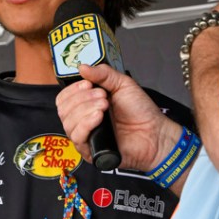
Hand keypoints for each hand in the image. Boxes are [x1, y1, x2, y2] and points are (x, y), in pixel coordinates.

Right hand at [56, 64, 183, 172]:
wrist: (155, 133)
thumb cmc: (140, 111)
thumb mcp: (122, 84)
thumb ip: (103, 74)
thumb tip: (82, 67)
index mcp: (86, 105)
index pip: (65, 98)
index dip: (73, 89)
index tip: (88, 84)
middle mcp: (83, 120)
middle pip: (63, 109)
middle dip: (81, 98)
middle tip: (102, 95)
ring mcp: (86, 136)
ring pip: (68, 122)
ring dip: (85, 109)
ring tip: (105, 105)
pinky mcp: (90, 151)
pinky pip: (77, 137)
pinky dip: (86, 124)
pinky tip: (99, 117)